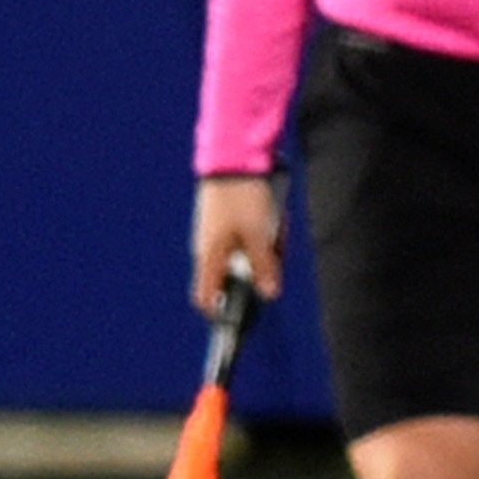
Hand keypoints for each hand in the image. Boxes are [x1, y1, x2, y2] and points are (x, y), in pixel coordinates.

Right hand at [191, 176, 284, 311]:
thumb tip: (268, 294)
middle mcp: (210, 248)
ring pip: (249, 256)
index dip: (220, 313)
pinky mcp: (229, 222)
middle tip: (273, 247)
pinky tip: (272, 216)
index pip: (205, 297)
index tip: (240, 321)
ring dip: (267, 247)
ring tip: (272, 224)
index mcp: (210, 256)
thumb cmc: (241, 197)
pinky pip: (252, 238)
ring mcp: (220, 234)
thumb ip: (264, 267)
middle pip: (238, 277)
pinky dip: (265, 233)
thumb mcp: (259, 235)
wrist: (233, 158)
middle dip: (261, 271)